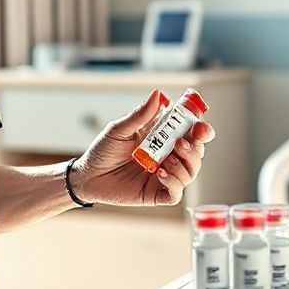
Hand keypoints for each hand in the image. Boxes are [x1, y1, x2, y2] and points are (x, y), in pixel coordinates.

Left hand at [73, 89, 215, 206]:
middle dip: (195, 147)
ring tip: (165, 160)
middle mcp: (168, 156)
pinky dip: (174, 182)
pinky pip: (176, 193)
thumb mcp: (120, 129)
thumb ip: (140, 115)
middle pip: (197, 152)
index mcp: (164, 138)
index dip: (201, 128)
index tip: (199, 124)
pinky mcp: (156, 193)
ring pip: (191, 172)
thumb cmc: (104, 150)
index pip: (191, 132)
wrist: (87, 175)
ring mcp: (164, 175)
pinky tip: (160, 174)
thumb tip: (157, 95)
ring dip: (184, 164)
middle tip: (180, 143)